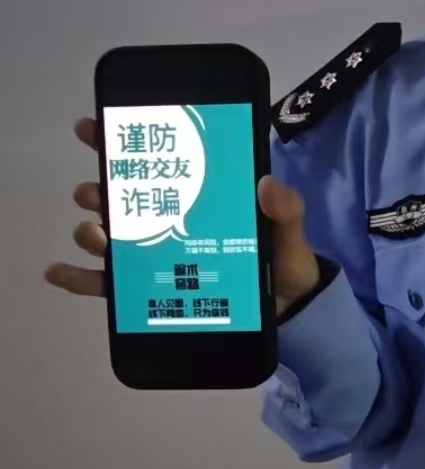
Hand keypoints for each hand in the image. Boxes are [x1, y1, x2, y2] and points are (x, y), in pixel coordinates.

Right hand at [44, 117, 320, 316]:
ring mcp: (157, 253)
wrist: (288, 308)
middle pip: (120, 195)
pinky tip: (59, 271)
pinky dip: (79, 276)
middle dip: (100, 189)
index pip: (154, 160)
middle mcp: (169, 217)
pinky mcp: (152, 290)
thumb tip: (268, 184)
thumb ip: (285, 208)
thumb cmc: (284, 259)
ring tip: (97, 234)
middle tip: (98, 191)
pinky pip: (108, 283)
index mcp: (197, 194)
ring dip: (92, 230)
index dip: (119, 140)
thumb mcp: (289, 230)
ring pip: (109, 235)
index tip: (94, 128)